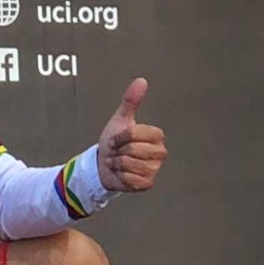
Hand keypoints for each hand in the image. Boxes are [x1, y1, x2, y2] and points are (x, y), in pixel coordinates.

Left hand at [97, 77, 166, 191]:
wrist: (103, 164)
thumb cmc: (114, 141)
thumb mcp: (120, 120)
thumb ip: (131, 101)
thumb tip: (141, 80)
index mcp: (156, 136)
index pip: (135, 134)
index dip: (120, 137)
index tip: (116, 139)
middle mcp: (160, 153)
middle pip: (132, 150)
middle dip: (117, 151)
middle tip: (116, 152)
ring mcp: (155, 169)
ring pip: (130, 165)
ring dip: (117, 164)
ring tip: (117, 162)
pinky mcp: (147, 184)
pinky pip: (131, 179)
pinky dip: (120, 177)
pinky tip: (120, 174)